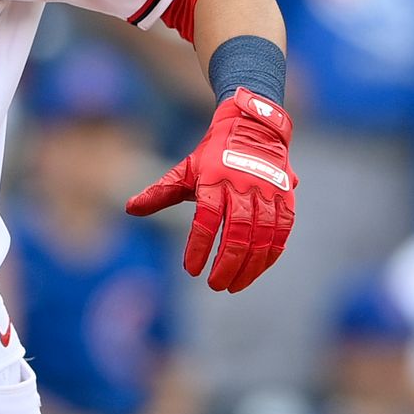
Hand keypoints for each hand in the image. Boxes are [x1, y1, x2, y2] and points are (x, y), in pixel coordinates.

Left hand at [127, 88, 295, 292]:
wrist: (252, 128)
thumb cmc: (212, 154)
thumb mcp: (185, 170)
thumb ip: (160, 193)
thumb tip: (128, 208)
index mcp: (215, 180)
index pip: (206, 219)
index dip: (198, 246)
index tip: (190, 270)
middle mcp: (244, 186)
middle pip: (237, 233)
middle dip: (226, 263)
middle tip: (214, 284)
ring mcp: (268, 193)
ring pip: (262, 237)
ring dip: (248, 266)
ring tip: (232, 285)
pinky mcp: (285, 199)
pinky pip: (281, 233)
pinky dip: (269, 255)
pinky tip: (256, 271)